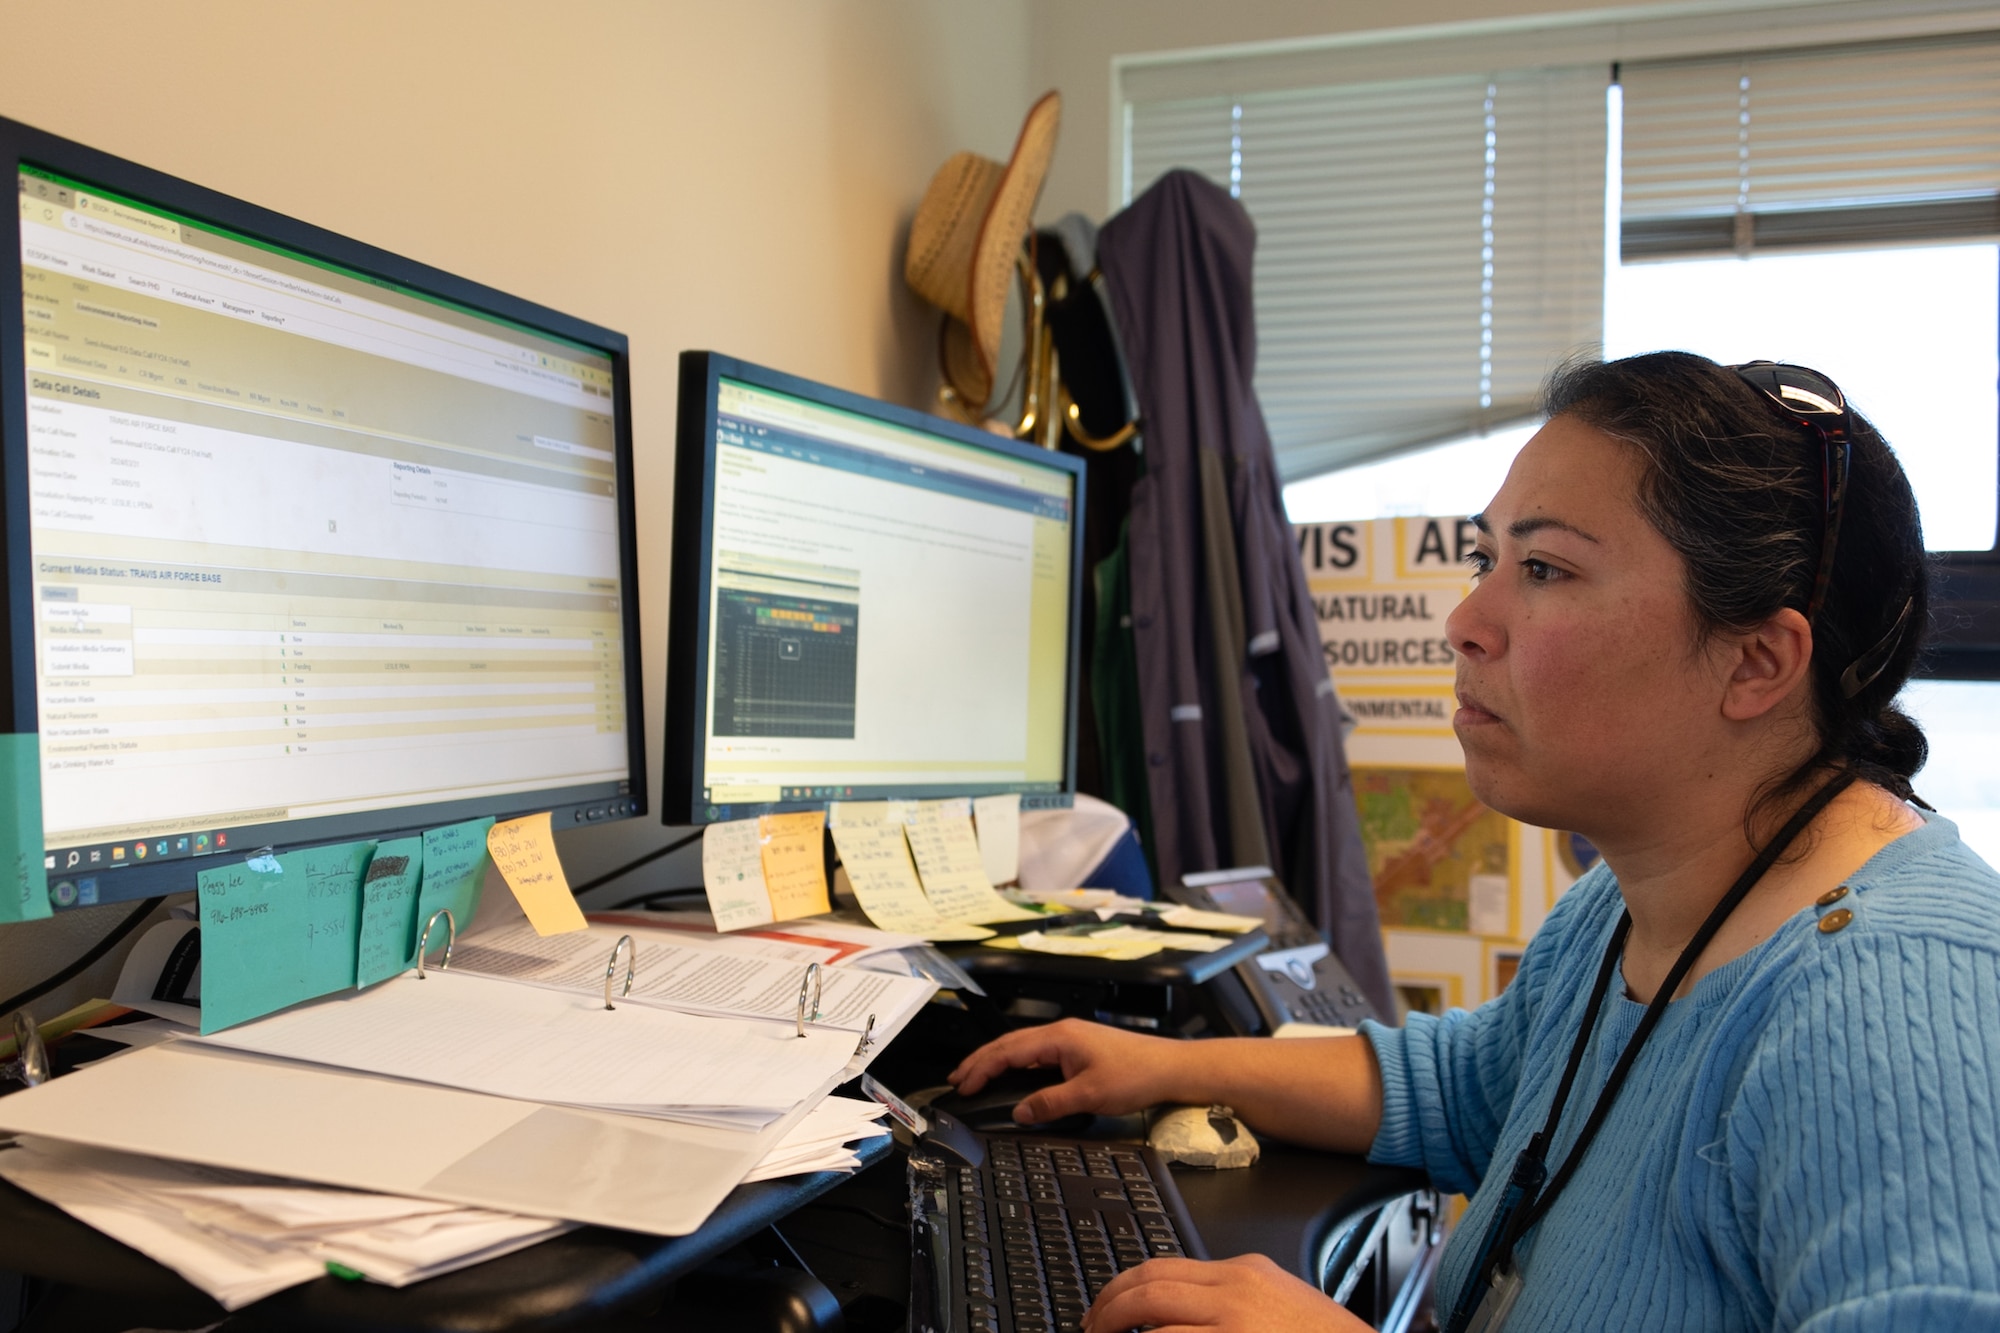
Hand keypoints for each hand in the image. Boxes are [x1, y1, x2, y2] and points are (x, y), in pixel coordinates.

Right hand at [948, 1018, 1193, 1124]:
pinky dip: (1018, 1064)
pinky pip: (1038, 1053)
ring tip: (977, 1076)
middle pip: (1010, 1044)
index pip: (1008, 1051)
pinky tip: (1014, 1076)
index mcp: (1059, 1037)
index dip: (982, 1068)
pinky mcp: (1080, 1049)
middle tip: (958, 1078)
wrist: (1171, 1068)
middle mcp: (1062, 1033)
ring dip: (998, 1061)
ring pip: (1023, 1047)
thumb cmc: (1137, 1075)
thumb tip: (1020, 1111)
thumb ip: (1050, 1103)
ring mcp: (1071, 1039)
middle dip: (981, 1061)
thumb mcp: (1089, 1094)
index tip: (964, 1086)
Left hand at [1082, 1254, 1368, 1332]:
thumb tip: (1180, 1313)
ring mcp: (1235, 1326)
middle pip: (1148, 1288)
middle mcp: (1236, 1292)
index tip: (1105, 1307)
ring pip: (1156, 1325)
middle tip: (1090, 1329)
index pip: (1164, 1267)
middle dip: (1108, 1310)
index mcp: (1243, 1273)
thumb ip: (1233, 1300)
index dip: (1123, 1287)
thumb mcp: (1279, 1304)